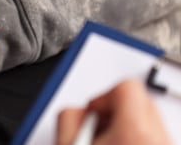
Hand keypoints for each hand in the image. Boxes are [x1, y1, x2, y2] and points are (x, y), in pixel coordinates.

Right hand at [56, 79, 170, 144]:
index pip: (127, 86)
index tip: (94, 112)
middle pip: (140, 99)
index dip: (104, 95)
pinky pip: (154, 135)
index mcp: (134, 131)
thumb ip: (67, 115)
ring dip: (127, 125)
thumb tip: (76, 109)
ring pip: (148, 118)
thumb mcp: (67, 144)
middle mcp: (157, 139)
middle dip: (115, 110)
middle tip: (98, 130)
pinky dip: (138, 137)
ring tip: (108, 144)